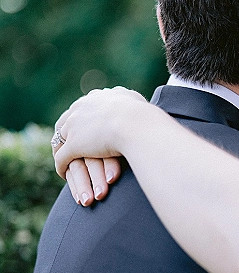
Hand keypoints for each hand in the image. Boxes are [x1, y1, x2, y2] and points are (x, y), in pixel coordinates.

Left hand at [51, 87, 147, 204]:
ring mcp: (75, 127)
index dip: (81, 120)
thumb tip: (134, 101)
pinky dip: (62, 167)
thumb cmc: (143, 116)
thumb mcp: (135, 101)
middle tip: (69, 145)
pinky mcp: (73, 146)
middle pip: (67, 122)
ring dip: (64, 152)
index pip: (81, 108)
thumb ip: (129, 101)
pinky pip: (62, 158)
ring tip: (66, 162)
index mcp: (96, 98)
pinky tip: (63, 174)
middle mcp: (81, 108)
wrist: (136, 124)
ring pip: (62, 141)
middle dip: (68, 134)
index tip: (85, 130)